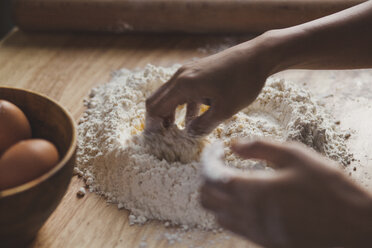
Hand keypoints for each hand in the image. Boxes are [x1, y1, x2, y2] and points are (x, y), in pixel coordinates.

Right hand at [145, 39, 273, 135]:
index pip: (156, 107)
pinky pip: (183, 91)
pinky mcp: (198, 72)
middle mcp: (181, 76)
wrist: (258, 56)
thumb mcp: (225, 110)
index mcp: (183, 84)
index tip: (156, 141)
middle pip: (158, 100)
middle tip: (164, 138)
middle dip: (159, 120)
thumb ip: (204, 125)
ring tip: (178, 132)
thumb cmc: (243, 82)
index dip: (153, 126)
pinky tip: (194, 119)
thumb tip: (190, 136)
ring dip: (171, 114)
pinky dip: (183, 106)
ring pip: (170, 96)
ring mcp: (189, 72)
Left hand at [201, 140, 371, 247]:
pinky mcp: (264, 242)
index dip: (208, 160)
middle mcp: (248, 215)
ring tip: (231, 179)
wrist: (355, 230)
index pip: (211, 177)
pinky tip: (247, 198)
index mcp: (254, 191)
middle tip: (220, 163)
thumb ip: (260, 148)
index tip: (217, 149)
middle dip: (207, 178)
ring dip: (217, 196)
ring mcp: (255, 232)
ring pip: (217, 215)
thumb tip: (234, 144)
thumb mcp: (297, 157)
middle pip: (206, 199)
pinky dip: (230, 211)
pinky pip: (234, 227)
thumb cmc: (329, 189)